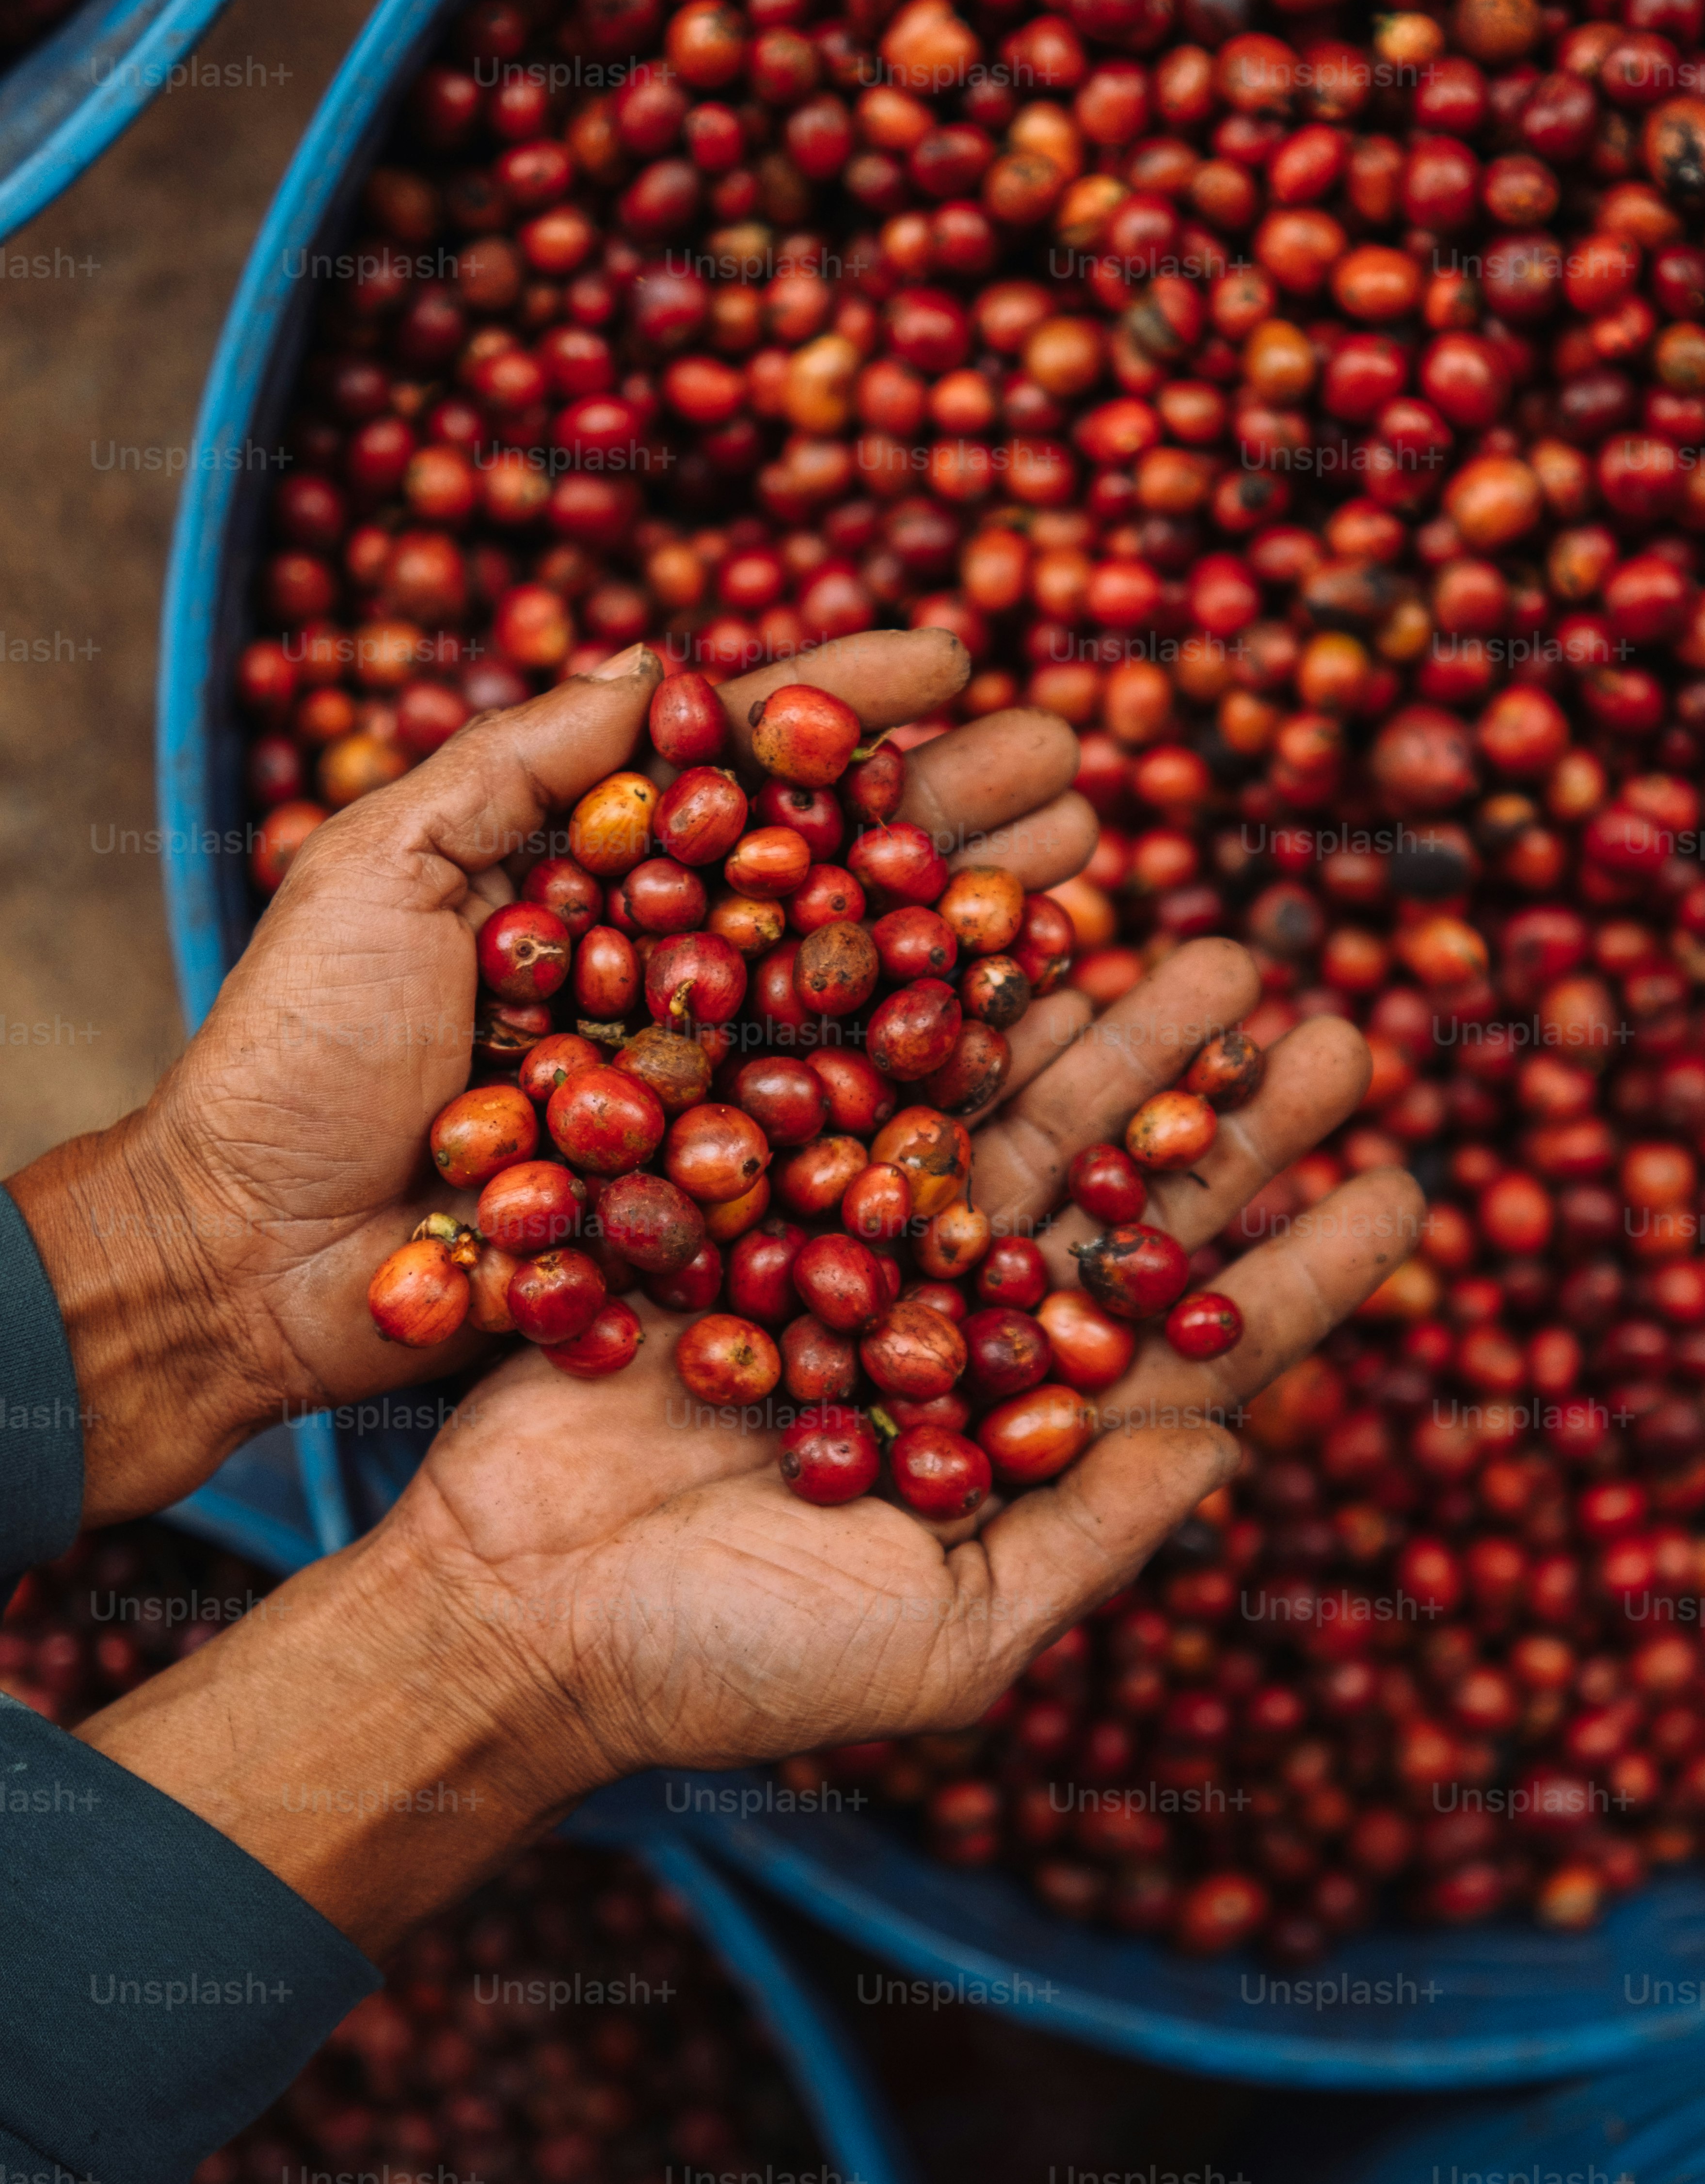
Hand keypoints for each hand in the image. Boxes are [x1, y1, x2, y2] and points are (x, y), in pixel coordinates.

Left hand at [10, 628, 1088, 1523]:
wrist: (250, 1259)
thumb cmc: (290, 1052)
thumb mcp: (382, 864)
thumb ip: (518, 763)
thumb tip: (662, 668)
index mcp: (592, 873)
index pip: (741, 766)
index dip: (844, 704)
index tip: (951, 657)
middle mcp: (666, 966)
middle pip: (834, 867)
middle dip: (954, 807)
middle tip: (1068, 757)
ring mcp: (699, 1079)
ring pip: (866, 985)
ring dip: (981, 918)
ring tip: (1087, 857)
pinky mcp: (715, 1192)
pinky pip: (846, 1127)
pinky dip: (943, 1072)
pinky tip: (1037, 1013)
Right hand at [83, 920, 1419, 1960]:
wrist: (510, 1603)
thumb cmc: (726, 1661)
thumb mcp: (944, 1640)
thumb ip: (1087, 1536)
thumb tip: (1235, 1451)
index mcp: (1013, 1438)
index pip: (1191, 1345)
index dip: (1301, 1270)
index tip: (1408, 1191)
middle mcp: (951, 1330)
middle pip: (1117, 1203)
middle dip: (1223, 1118)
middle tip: (1336, 1032)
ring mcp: (854, 1251)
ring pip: (1011, 1122)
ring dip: (1114, 1039)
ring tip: (1212, 950)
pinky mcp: (752, 1195)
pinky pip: (867, 1089)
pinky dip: (944, 1021)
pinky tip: (1031, 951)